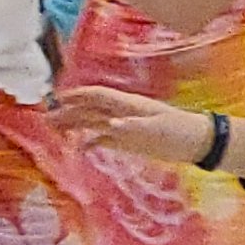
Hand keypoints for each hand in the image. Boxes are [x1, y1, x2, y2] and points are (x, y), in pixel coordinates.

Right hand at [49, 87, 216, 170]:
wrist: (198, 143)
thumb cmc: (179, 132)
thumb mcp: (157, 129)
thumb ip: (132, 127)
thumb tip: (110, 125)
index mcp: (128, 104)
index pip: (97, 95)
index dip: (77, 96)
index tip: (58, 99)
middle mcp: (121, 112)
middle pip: (89, 109)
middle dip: (68, 112)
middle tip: (46, 118)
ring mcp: (124, 126)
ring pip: (92, 122)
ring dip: (74, 124)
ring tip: (54, 130)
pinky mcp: (128, 140)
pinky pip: (103, 138)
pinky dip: (89, 141)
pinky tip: (79, 148)